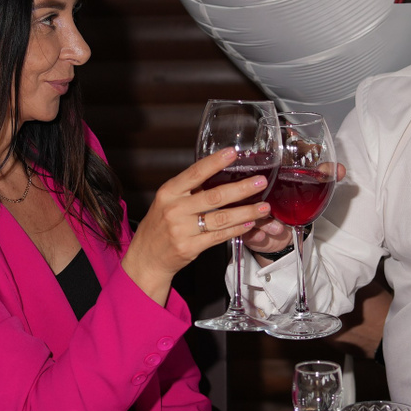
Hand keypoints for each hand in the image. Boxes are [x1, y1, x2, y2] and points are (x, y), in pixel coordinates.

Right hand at [122, 148, 270, 304]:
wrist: (146, 257)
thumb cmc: (159, 225)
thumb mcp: (166, 201)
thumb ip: (188, 189)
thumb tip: (217, 173)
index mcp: (169, 192)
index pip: (195, 173)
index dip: (215, 162)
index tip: (233, 153)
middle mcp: (175, 209)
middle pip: (214, 196)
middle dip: (241, 188)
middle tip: (260, 182)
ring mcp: (182, 229)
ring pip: (221, 218)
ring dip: (246, 212)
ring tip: (263, 207)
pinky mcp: (191, 247)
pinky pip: (219, 236)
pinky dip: (237, 229)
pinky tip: (250, 224)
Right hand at [245, 162, 344, 257]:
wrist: (283, 233)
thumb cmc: (293, 205)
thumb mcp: (308, 189)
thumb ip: (323, 176)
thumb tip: (340, 169)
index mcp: (264, 178)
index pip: (256, 170)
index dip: (260, 174)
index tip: (266, 182)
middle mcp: (252, 194)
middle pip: (247, 192)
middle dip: (258, 202)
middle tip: (270, 210)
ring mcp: (247, 213)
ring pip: (247, 213)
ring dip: (262, 221)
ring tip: (277, 228)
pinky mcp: (247, 230)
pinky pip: (246, 232)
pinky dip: (255, 234)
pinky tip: (262, 236)